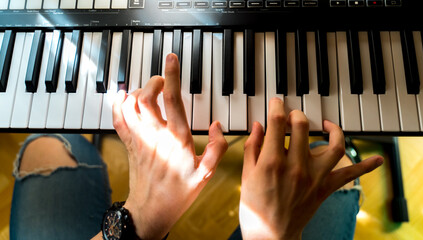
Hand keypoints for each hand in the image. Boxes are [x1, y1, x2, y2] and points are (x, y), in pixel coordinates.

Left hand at [112, 53, 227, 238]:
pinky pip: (118, 120)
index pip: (173, 99)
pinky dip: (117, 105)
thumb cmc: (179, 192)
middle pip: (146, 97)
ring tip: (148, 88)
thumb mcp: (206, 173)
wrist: (152, 210)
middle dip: (153, 81)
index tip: (171, 58)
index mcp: (177, 139)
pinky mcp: (130, 145)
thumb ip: (216, 147)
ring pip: (130, 105)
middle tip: (162, 80)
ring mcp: (140, 139)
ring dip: (137, 91)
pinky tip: (121, 97)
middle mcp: (156, 135)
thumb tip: (218, 127)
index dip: (172, 75)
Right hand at [239, 98, 382, 239]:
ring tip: (327, 124)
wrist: (271, 235)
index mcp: (272, 162)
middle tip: (293, 114)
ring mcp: (314, 177)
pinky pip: (350, 174)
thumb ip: (252, 147)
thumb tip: (258, 126)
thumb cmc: (255, 206)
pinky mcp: (325, 188)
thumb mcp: (246, 175)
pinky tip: (377, 159)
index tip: (277, 103)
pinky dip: (365, 166)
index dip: (277, 107)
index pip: (278, 123)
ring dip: (333, 130)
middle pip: (303, 127)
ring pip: (333, 145)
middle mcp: (296, 167)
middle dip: (297, 114)